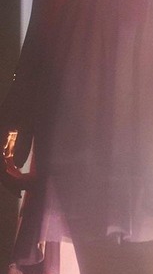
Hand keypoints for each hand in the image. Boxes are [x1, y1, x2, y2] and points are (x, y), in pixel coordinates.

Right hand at [0, 75, 35, 196]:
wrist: (28, 82)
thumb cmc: (29, 99)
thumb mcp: (29, 122)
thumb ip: (22, 145)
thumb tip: (17, 167)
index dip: (10, 183)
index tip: (24, 191)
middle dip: (9, 181)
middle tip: (26, 190)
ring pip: (0, 162)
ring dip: (9, 174)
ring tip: (25, 182)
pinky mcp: (2, 133)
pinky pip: (2, 154)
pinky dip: (9, 163)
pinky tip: (20, 170)